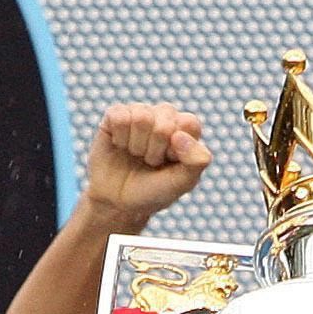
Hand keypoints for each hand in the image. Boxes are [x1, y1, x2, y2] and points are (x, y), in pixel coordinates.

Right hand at [80, 103, 210, 230]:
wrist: (119, 201)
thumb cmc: (154, 190)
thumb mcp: (182, 183)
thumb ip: (196, 162)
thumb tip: (179, 135)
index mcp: (185, 128)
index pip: (189, 123)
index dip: (177, 148)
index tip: (170, 162)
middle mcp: (164, 115)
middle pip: (164, 122)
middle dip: (155, 150)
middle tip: (150, 162)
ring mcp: (140, 112)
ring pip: (141, 118)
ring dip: (137, 146)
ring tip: (136, 155)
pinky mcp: (116, 114)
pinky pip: (120, 117)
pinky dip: (119, 139)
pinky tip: (120, 146)